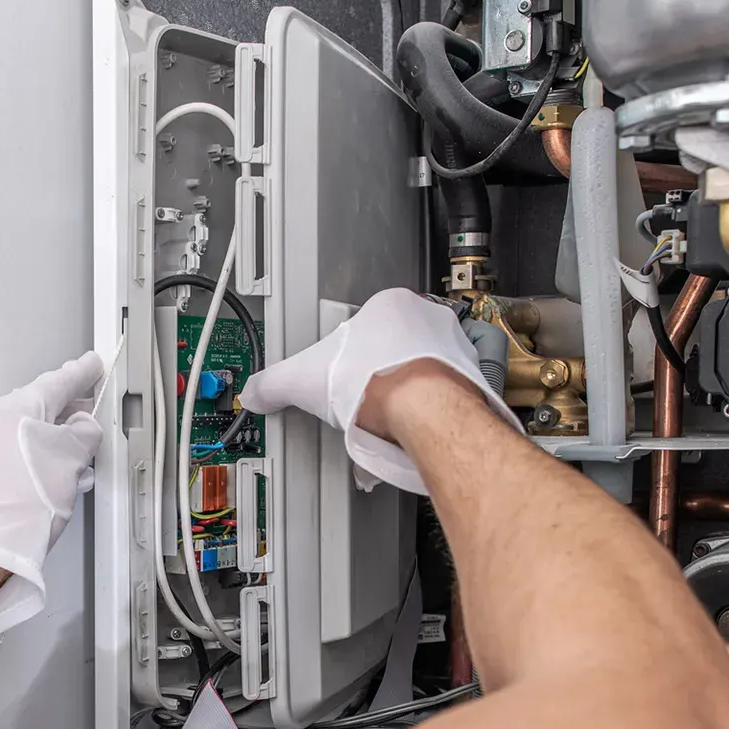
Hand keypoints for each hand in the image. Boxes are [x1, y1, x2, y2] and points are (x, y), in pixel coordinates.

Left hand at [0, 353, 106, 641]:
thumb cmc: (20, 509)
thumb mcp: (72, 462)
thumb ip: (84, 433)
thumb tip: (84, 426)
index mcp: (12, 408)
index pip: (55, 382)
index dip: (80, 375)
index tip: (90, 367)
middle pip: (35, 409)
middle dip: (65, 415)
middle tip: (87, 417)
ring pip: (20, 436)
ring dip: (48, 446)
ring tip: (73, 466)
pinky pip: (6, 459)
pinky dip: (28, 465)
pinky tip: (44, 485)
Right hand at [238, 288, 516, 493]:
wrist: (424, 412)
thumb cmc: (376, 383)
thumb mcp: (303, 380)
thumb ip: (274, 383)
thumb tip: (257, 392)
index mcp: (390, 304)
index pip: (364, 325)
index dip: (349, 353)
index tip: (342, 372)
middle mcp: (429, 320)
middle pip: (397, 345)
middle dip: (380, 370)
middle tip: (363, 395)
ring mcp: (455, 349)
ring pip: (426, 365)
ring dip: (410, 387)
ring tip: (388, 413)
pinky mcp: (471, 380)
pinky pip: (448, 390)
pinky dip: (432, 406)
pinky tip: (414, 423)